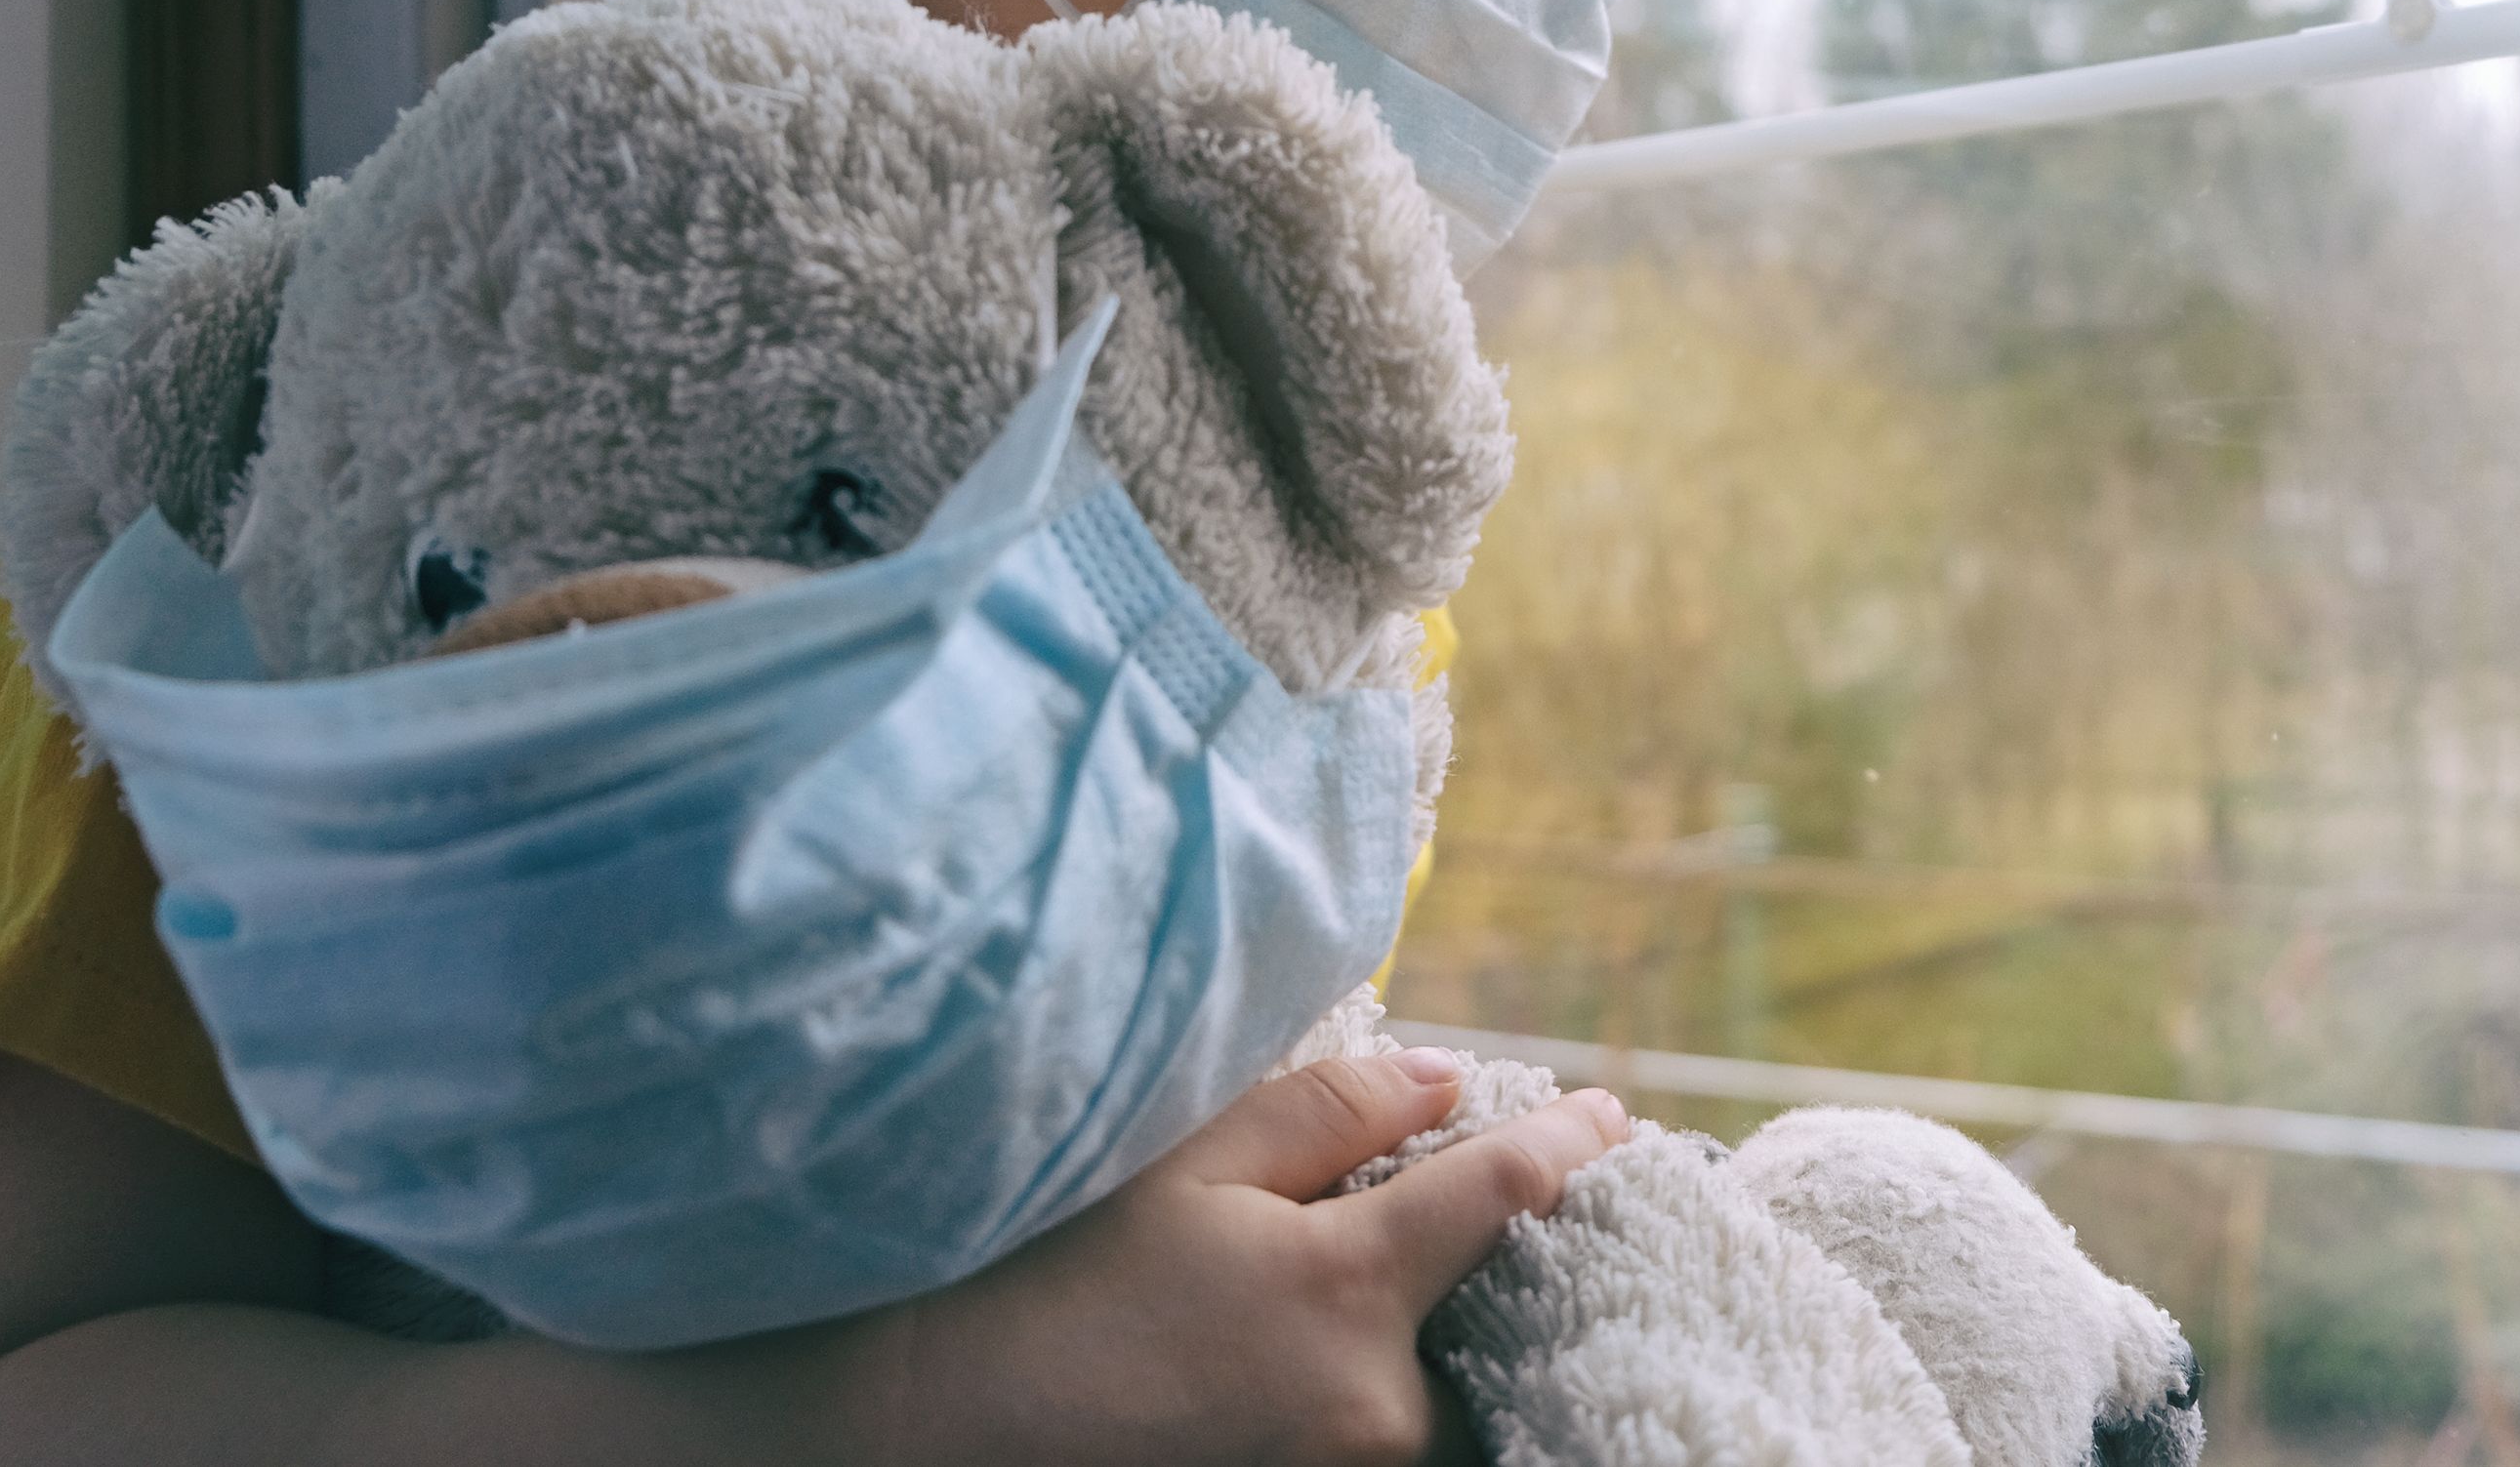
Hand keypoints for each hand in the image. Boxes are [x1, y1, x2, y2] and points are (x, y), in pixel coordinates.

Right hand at [894, 1050, 1628, 1466]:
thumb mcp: (1176, 1165)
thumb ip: (1327, 1118)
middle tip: (1470, 1210)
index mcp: (1348, 1292)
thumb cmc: (1028, 1281)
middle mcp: (1368, 1410)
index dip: (1571, 1147)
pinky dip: (1374, 1398)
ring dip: (1424, 1347)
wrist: (904, 1434)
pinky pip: (1375, 1441)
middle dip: (1480, 1266)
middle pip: (1473, 1320)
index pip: (1503, 1195)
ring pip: (1426, 1400)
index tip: (1615, 1117)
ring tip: (1353, 1297)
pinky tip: (1309, 1357)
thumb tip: (1445, 1087)